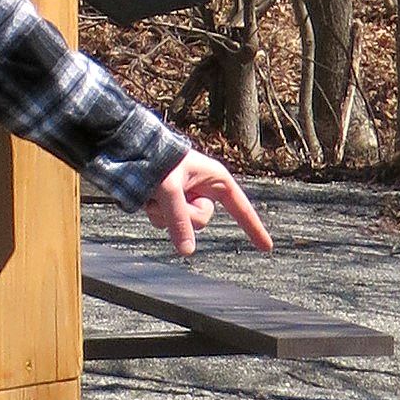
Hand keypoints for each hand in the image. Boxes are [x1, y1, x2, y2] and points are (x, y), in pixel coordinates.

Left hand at [144, 147, 271, 258]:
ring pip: (182, 225)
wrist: (132, 148)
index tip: (267, 248)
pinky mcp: (171, 205)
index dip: (254, 228)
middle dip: (183, 213)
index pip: (241, 208)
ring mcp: (186, 199)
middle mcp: (203, 190)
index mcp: (216, 179)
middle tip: (167, 194)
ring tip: (154, 193)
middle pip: (202, 221)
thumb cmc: (158, 160)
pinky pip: (167, 224)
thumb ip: (179, 220)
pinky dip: (155, 213)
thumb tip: (187, 251)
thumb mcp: (170, 189)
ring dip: (164, 213)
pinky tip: (147, 198)